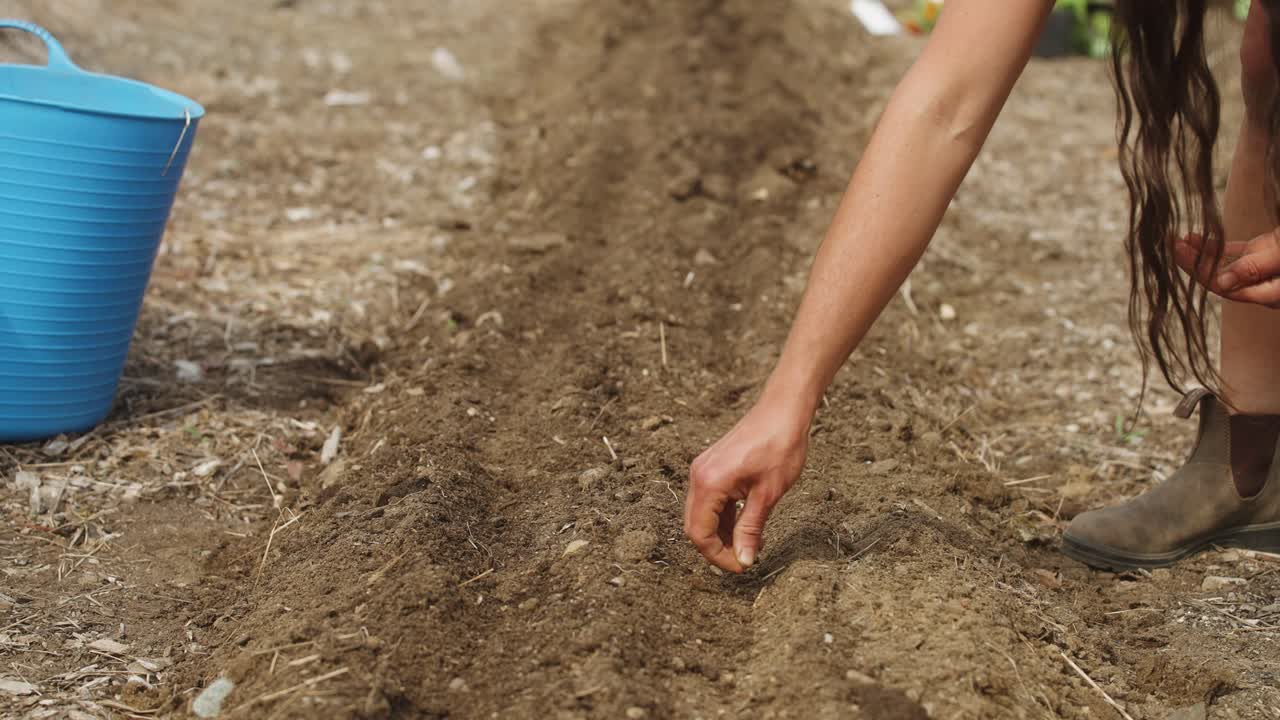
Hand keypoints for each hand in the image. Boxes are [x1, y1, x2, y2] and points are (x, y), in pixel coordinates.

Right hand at [684, 393, 810, 572]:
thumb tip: (743, 560)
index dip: (718, 556)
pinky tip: (748, 525)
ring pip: (703, 514)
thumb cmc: (779, 446)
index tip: (742, 567)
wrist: (783, 410)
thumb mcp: (768, 495)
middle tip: (744, 560)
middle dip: (717, 548)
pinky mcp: (713, 466)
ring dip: (722, 533)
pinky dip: (726, 516)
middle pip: (695, 525)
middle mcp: (699, 476)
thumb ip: (750, 529)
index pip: (699, 533)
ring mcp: (704, 470)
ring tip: (751, 544)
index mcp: (709, 483)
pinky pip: (711, 500)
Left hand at [1175, 229, 1279, 307]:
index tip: (1180, 254)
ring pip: (1221, 264)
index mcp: (1268, 294)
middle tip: (1172, 245)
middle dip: (1193, 262)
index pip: (1224, 288)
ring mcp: (1259, 269)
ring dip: (1199, 253)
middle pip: (1218, 277)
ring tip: (1177, 240)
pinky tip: (1193, 237)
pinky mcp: (1260, 254)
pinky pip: (1231, 253)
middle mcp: (1260, 286)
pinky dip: (1212, 245)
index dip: (1199, 271)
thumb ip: (1254, 268)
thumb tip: (1222, 283)